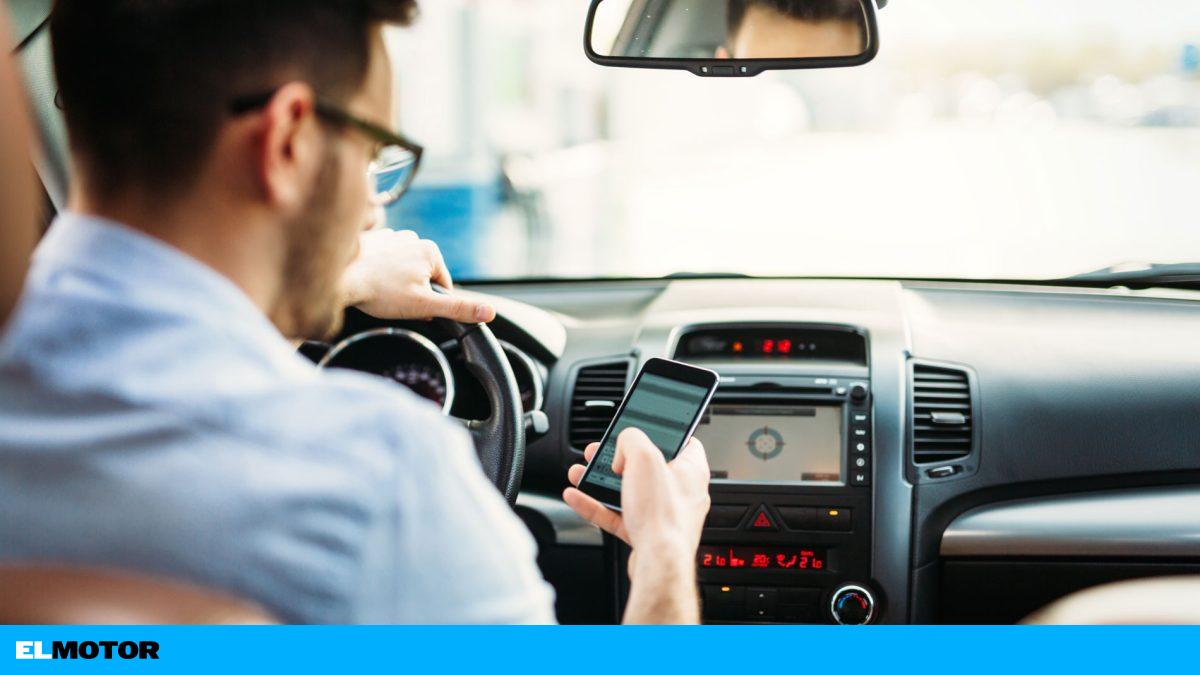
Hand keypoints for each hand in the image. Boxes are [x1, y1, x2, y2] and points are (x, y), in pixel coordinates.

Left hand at [340, 229, 495, 322]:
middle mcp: (413, 238)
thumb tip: (489, 312)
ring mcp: (392, 237)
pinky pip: (384, 262)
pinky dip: (380, 273)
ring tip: (380, 291)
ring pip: (404, 271)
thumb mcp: (425, 305)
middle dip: (412, 293)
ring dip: (396, 283)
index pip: (442, 286)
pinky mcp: (372, 241)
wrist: (339, 278)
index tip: (412, 307)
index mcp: (431, 251)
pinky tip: (370, 281)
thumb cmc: (379, 292)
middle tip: (394, 301)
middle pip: (422, 277)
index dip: (429, 303)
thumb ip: (458, 308)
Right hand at [564, 428, 710, 623]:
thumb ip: (632, 439)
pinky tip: (577, 496)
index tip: (641, 426)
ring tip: (580, 472)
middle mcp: (681, 492)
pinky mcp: (646, 533)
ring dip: (601, 481)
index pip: (682, 439)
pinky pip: (618, 514)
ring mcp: (663, 514)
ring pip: (629, 490)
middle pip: (647, 466)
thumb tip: (624, 445)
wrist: (658, 564)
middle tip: (599, 452)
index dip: (660, 430)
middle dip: (617, 458)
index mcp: (691, 470)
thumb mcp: (644, 457)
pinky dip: (597, 505)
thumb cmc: (663, 517)